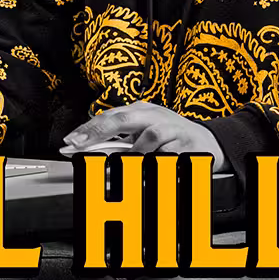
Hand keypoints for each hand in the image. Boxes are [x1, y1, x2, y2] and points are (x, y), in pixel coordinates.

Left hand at [61, 101, 226, 170]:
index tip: (69, 142)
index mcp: (141, 110)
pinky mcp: (188, 144)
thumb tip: (88, 148)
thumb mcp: (145, 132)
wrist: (209, 141)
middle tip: (78, 147)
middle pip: (121, 119)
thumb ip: (120, 139)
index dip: (87, 129)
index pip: (108, 116)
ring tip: (121, 166)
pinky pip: (167, 156)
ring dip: (132, 154)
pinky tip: (151, 169)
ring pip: (147, 138)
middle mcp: (154, 115)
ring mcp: (172, 128)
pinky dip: (157, 163)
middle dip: (96, 133)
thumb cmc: (171, 137)